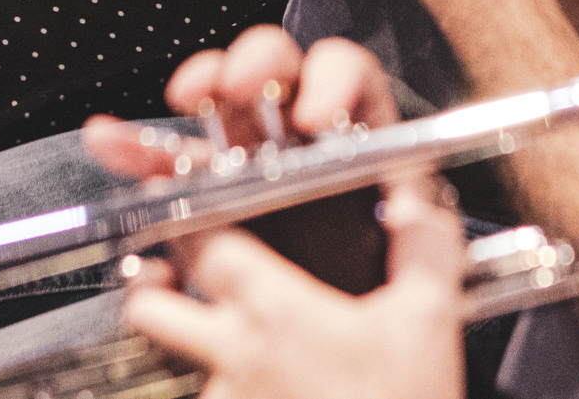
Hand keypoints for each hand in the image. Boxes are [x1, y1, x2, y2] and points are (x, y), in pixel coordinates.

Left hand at [122, 171, 464, 398]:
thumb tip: (416, 199)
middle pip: (148, 309)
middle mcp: (233, 359)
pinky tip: (259, 388)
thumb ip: (424, 246)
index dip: (198, 224)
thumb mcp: (431, 318)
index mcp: (275, 311)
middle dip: (153, 287)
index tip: (205, 218)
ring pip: (168, 366)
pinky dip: (220, 392)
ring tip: (225, 350)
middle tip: (173, 278)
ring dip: (185, 352)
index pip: (201, 242)